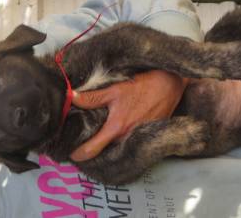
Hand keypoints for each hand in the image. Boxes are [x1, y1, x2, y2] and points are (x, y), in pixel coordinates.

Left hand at [70, 70, 188, 160]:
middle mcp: (126, 137)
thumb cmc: (143, 87)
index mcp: (116, 128)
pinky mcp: (144, 134)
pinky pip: (127, 139)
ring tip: (96, 132)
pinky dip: (119, 136)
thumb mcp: (115, 89)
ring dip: (106, 140)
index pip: (92, 149)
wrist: (169, 86)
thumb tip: (72, 98)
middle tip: (80, 138)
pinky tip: (116, 126)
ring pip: (115, 144)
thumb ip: (93, 97)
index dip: (79, 154)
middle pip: (103, 149)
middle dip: (92, 145)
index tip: (71, 154)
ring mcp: (136, 137)